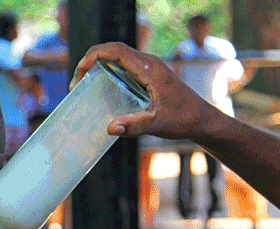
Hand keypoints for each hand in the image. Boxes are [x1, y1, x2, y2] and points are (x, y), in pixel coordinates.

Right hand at [69, 42, 222, 139]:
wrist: (202, 120)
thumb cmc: (183, 120)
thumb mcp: (157, 125)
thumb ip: (134, 126)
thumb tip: (109, 128)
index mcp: (150, 69)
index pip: (116, 51)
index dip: (94, 55)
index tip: (80, 71)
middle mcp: (149, 63)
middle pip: (114, 49)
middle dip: (91, 59)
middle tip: (77, 81)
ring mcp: (150, 67)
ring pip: (119, 55)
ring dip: (99, 63)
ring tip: (84, 83)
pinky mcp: (150, 75)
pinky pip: (125, 64)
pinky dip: (109, 69)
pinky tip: (102, 86)